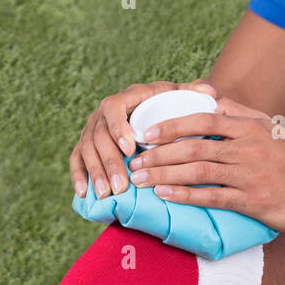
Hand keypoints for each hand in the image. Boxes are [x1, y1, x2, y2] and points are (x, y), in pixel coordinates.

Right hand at [69, 80, 215, 198]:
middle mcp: (104, 112)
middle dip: (109, 162)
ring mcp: (93, 129)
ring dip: (95, 173)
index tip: (129, 148)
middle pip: (99, 135)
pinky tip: (83, 194)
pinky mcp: (87, 145)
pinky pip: (77, 159)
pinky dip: (78, 176)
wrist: (155, 111)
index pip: (113, 108)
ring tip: (106, 194)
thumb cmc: (170, 106)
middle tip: (120, 186)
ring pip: (86, 149)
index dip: (118, 128)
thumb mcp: (181, 96)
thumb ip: (193, 93)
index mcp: (125, 98)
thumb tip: (208, 91)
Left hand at [125, 98, 284, 232]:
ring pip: (199, 171)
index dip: (172, 126)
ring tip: (141, 180)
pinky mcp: (254, 201)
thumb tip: (210, 98)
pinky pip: (213, 197)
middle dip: (159, 155)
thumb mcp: (271, 129)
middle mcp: (248, 148)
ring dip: (165, 175)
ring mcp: (250, 175)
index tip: (147, 133)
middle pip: (194, 147)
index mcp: (250, 127)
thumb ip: (239, 113)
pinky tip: (166, 196)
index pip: (203, 120)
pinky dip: (187, 196)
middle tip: (135, 162)